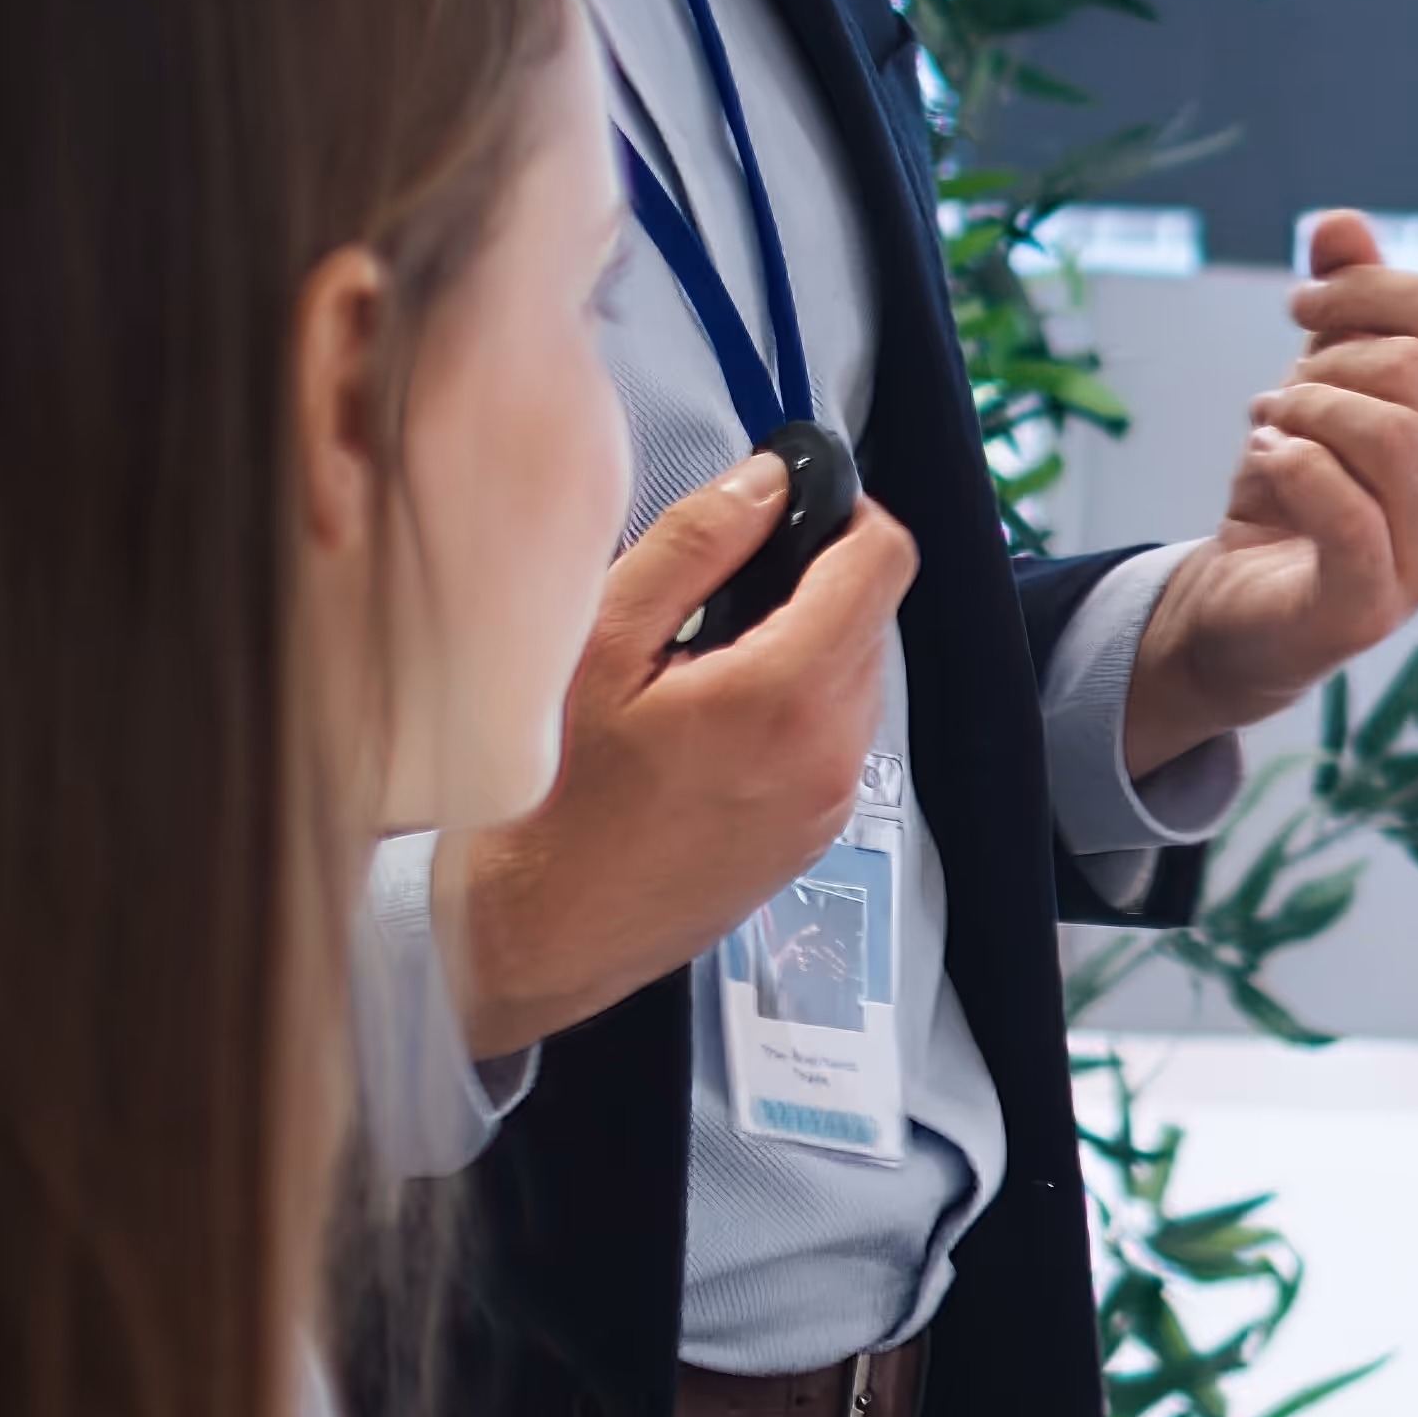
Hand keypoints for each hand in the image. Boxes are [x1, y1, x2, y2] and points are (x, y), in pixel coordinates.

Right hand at [445, 450, 917, 1058]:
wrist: (534, 936)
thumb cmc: (548, 799)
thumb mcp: (602, 641)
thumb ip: (696, 544)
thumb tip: (767, 480)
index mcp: (787, 694)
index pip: (883, 559)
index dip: (843, 514)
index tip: (785, 514)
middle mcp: (832, 752)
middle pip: (873, 614)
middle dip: (810, 584)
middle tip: (714, 600)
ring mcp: (830, 801)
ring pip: (857, 675)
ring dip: (802, 647)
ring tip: (704, 667)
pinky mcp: (815, 835)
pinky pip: (835, 734)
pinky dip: (794, 707)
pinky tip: (711, 724)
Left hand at [1125, 209, 1417, 773]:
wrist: (1247, 596)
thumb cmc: (1308, 479)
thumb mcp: (1329, 373)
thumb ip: (1346, 296)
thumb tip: (1338, 224)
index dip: (1368, 286)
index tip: (1307, 299)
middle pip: (1416, 367)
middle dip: (1327, 357)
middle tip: (1287, 388)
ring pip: (1389, 432)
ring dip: (1304, 407)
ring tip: (1274, 422)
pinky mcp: (1374, 608)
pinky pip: (1347, 512)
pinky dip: (1290, 464)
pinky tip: (1264, 457)